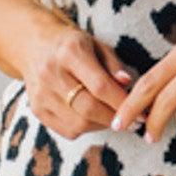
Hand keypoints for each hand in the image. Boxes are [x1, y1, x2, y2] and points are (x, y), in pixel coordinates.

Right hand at [22, 15, 135, 139]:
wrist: (33, 44)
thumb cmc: (72, 45)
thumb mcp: (96, 45)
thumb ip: (114, 64)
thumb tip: (128, 83)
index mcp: (69, 52)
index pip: (100, 86)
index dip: (123, 103)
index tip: (142, 113)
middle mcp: (51, 73)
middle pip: (89, 109)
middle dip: (115, 118)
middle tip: (132, 122)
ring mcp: (41, 94)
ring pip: (79, 124)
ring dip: (102, 125)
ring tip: (113, 118)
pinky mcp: (37, 109)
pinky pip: (67, 130)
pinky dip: (86, 129)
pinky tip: (94, 119)